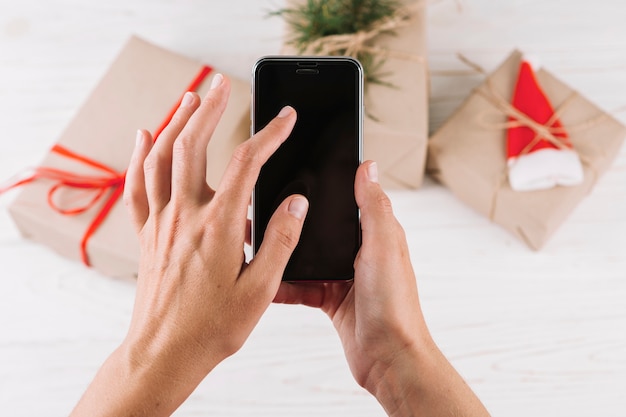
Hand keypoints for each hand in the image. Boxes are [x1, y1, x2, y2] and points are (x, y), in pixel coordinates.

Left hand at [70, 74, 308, 416]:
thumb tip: (296, 202)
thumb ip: (280, 240)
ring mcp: (161, 222)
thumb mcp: (260, 289)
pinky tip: (144, 137)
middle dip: (211, 108)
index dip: (268, 135)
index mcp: (218, 227)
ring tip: (191, 98)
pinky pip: (137, 185)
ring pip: (161, 158)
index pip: (246, 164)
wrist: (164, 353)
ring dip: (175, 122)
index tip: (285, 118)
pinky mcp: (147, 234)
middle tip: (222, 84)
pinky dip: (140, 155)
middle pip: (193, 146)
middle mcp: (185, 216)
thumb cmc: (212, 327)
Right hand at [274, 161, 426, 387]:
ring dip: (286, 253)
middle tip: (268, 210)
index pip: (351, 200)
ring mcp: (344, 276)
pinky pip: (302, 286)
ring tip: (260, 245)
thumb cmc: (395, 304)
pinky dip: (285, 285)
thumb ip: (374, 207)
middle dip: (298, 221)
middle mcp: (360, 252)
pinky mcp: (331, 299)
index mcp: (377, 234)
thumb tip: (368, 167)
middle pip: (323, 228)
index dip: (330, 186)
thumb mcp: (384, 247)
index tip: (303, 172)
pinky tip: (267, 282)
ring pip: (307, 257)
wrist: (389, 358)